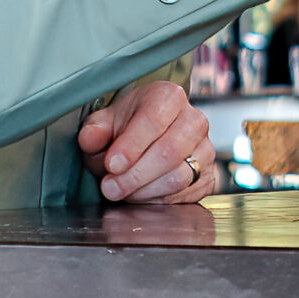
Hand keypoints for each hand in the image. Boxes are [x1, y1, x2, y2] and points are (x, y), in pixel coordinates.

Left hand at [78, 80, 215, 202]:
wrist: (152, 137)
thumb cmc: (128, 127)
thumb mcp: (105, 122)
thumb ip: (94, 130)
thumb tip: (91, 139)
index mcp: (169, 97)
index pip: (154, 120)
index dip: (131, 146)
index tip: (112, 164)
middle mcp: (194, 120)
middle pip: (169, 152)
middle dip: (135, 175)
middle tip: (110, 187)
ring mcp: (205, 149)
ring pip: (178, 177)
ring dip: (144, 191)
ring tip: (121, 191)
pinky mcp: (207, 176)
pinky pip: (185, 195)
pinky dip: (157, 200)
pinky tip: (140, 195)